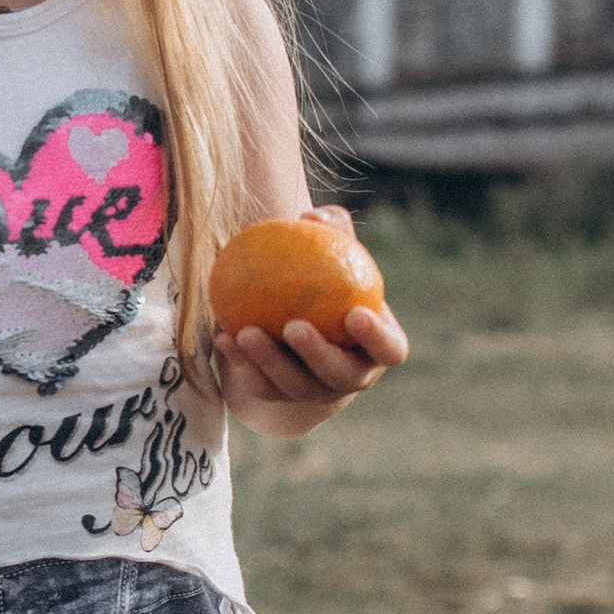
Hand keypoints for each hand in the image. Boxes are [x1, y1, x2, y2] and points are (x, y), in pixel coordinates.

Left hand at [218, 210, 409, 433]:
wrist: (304, 322)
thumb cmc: (328, 278)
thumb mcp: (335, 253)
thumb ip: (331, 231)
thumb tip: (312, 215)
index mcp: (379, 348)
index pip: (389, 348)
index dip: (378, 338)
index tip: (356, 314)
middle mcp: (353, 376)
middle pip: (340, 374)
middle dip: (318, 354)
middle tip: (294, 326)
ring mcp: (318, 393)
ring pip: (296, 385)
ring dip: (270, 361)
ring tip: (246, 331)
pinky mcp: (284, 398)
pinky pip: (262, 385)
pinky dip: (242, 363)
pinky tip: (224, 337)